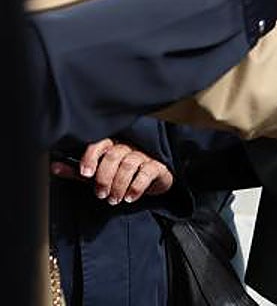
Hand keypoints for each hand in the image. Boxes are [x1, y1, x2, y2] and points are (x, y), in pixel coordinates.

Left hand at [50, 138, 172, 203]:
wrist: (152, 183)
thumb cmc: (122, 176)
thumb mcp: (98, 175)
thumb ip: (78, 173)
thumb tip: (54, 167)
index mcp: (112, 146)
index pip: (100, 143)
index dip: (91, 156)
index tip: (86, 173)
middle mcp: (128, 148)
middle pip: (114, 154)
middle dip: (104, 177)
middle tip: (100, 194)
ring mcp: (144, 156)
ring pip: (129, 163)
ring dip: (119, 184)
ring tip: (114, 199)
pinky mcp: (157, 167)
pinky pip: (147, 172)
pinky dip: (136, 187)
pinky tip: (130, 197)